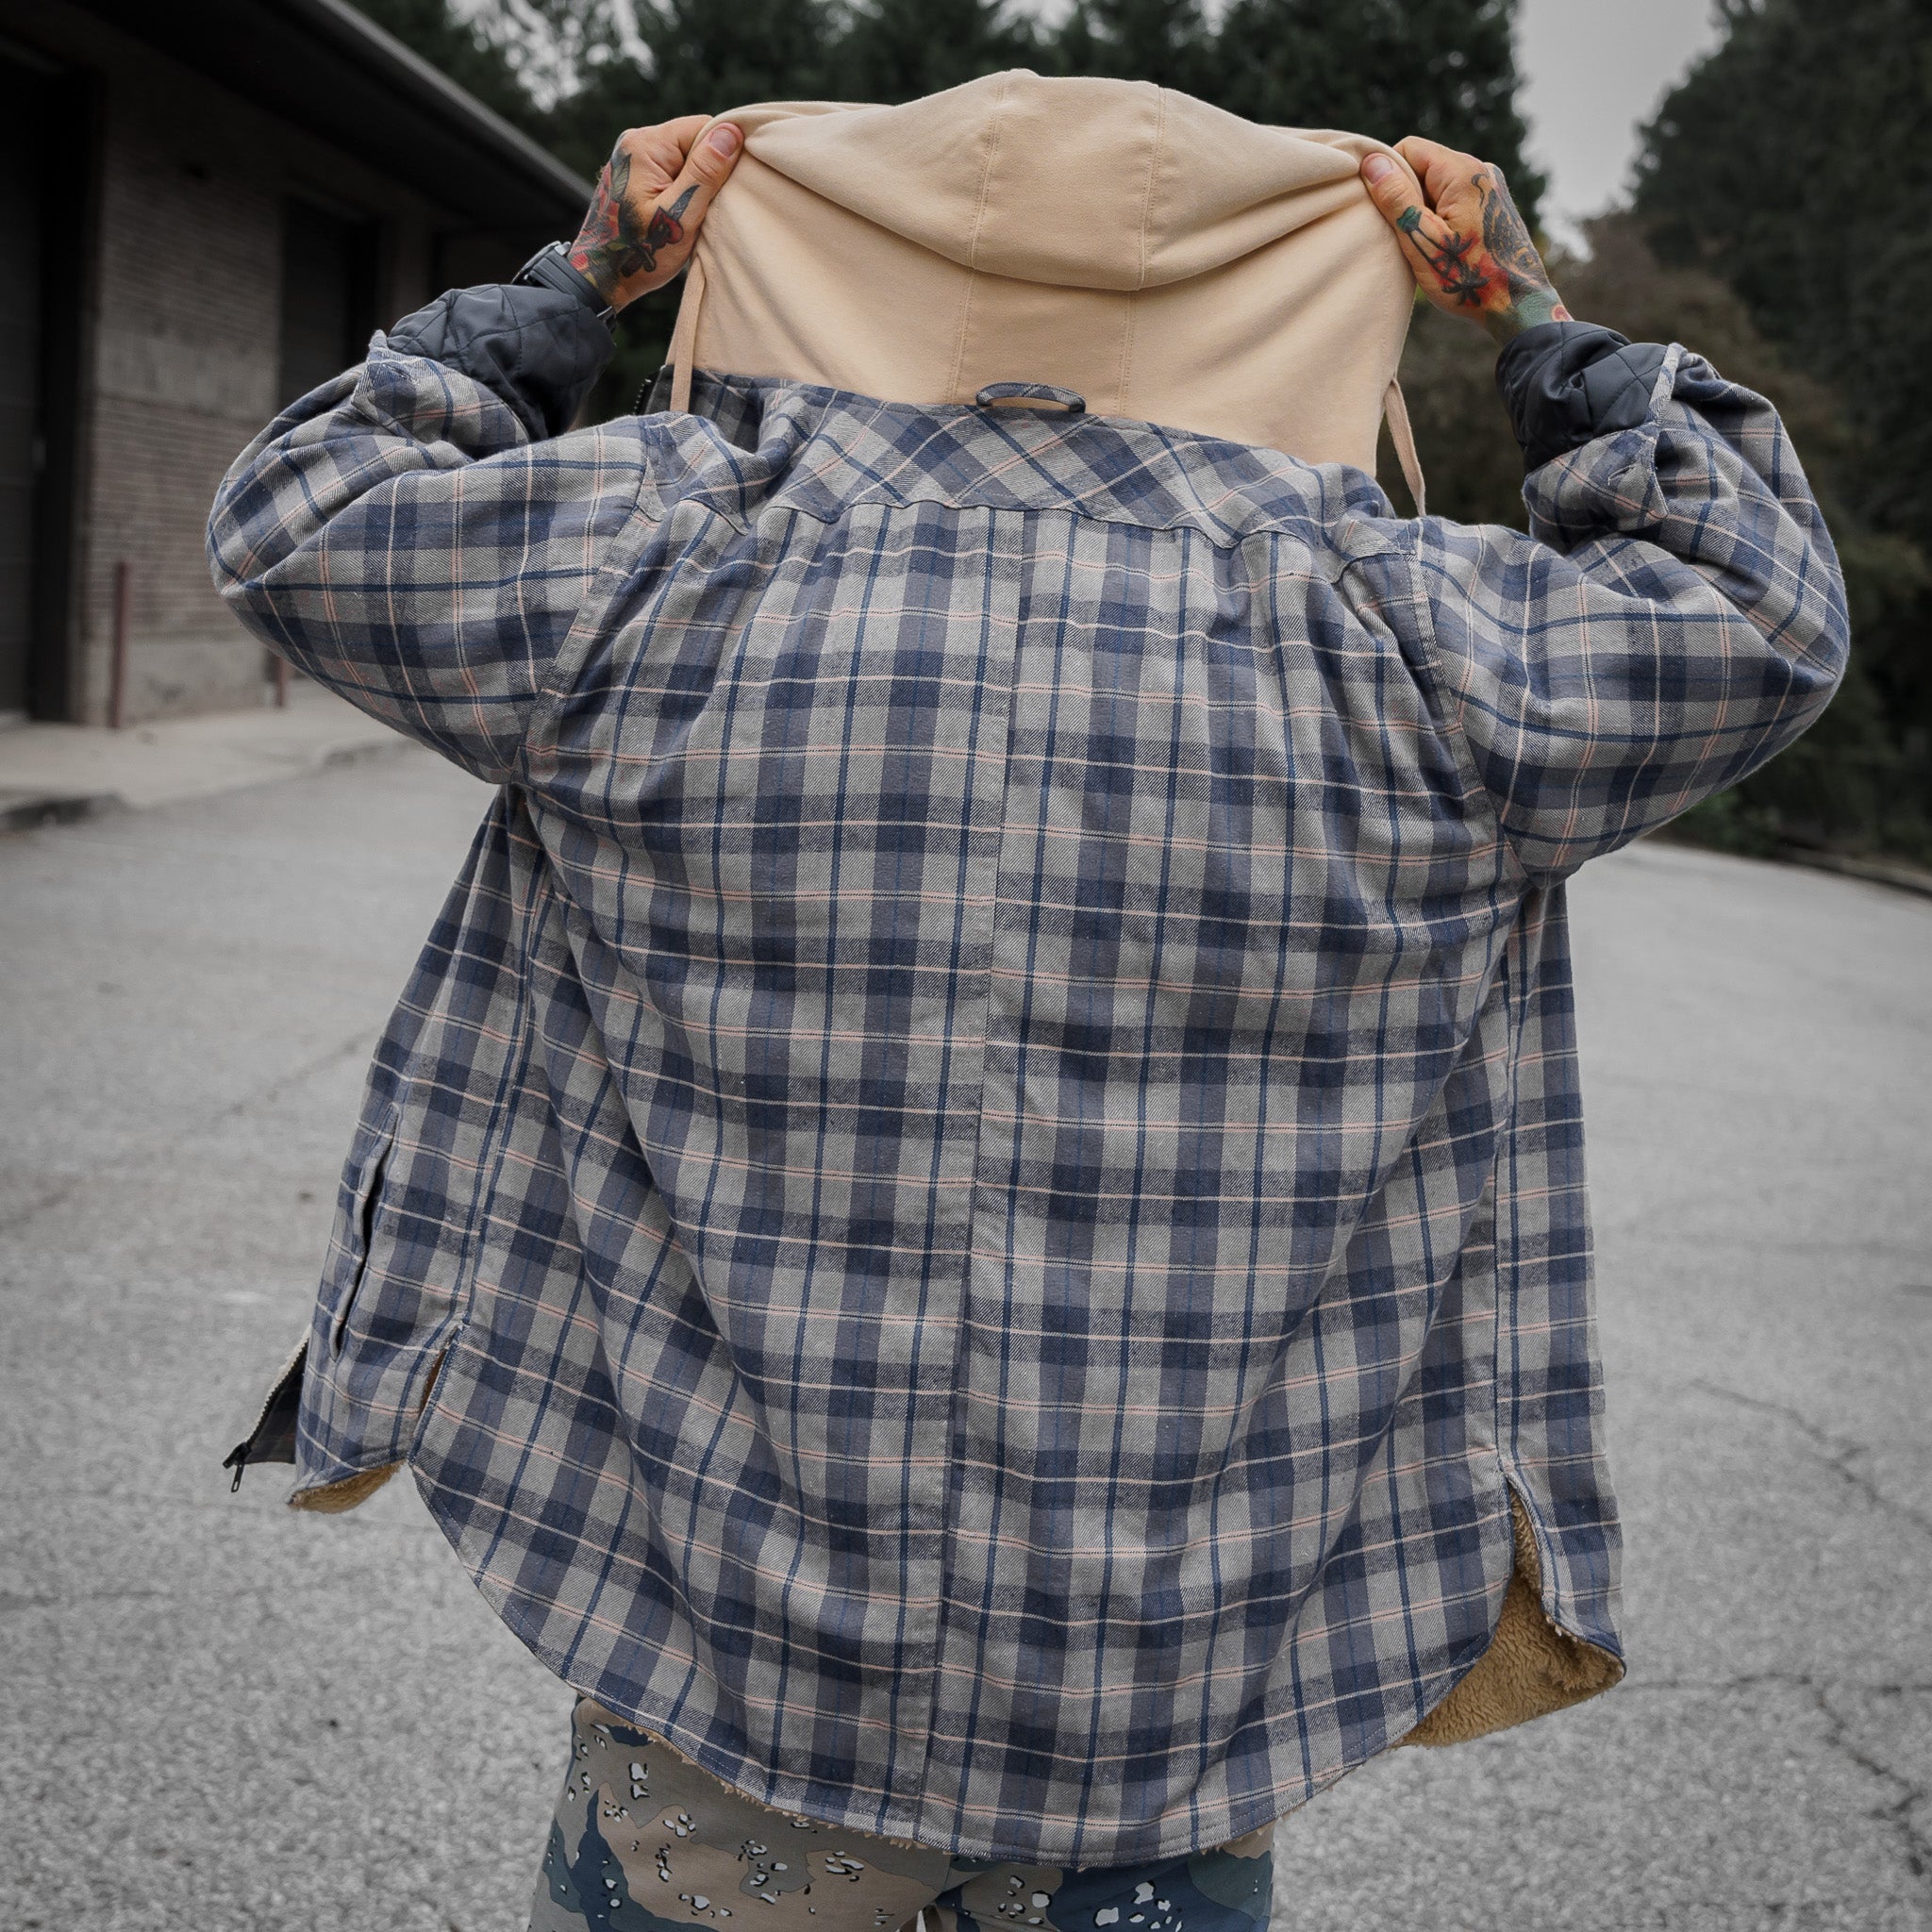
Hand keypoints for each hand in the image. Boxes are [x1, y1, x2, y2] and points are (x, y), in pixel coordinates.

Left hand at [568, 118, 743, 312]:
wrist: (600, 274)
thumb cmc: (637, 251)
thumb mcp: (679, 214)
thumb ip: (705, 172)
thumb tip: (731, 132)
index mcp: (645, 145)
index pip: (702, 127)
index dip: (723, 155)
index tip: (725, 189)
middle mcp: (635, 141)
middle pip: (693, 140)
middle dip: (709, 170)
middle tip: (706, 207)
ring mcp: (632, 156)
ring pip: (684, 156)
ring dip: (696, 182)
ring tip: (690, 213)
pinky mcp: (634, 171)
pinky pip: (671, 168)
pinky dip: (682, 187)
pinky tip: (678, 211)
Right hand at [1360, 138, 1570, 343]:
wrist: (1518, 304)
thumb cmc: (1469, 278)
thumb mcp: (1423, 241)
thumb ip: (1397, 199)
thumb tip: (1372, 162)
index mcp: (1462, 172)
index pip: (1409, 149)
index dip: (1388, 175)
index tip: (1384, 211)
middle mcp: (1480, 169)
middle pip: (1425, 164)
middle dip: (1405, 193)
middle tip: (1403, 234)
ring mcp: (1490, 184)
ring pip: (1439, 182)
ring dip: (1422, 207)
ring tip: (1425, 244)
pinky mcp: (1494, 202)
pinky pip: (1455, 196)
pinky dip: (1440, 214)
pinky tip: (1442, 244)